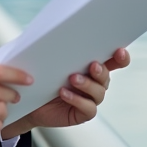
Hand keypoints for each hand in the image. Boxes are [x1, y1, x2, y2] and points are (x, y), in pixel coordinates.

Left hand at [1, 47, 129, 138]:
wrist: (26, 99)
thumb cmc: (39, 74)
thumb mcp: (45, 56)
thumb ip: (51, 46)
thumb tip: (52, 33)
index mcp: (90, 65)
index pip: (113, 60)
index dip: (120, 57)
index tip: (119, 50)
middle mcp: (94, 82)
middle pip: (106, 76)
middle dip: (101, 70)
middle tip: (92, 65)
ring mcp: (89, 98)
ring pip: (99, 92)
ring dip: (88, 84)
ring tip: (72, 78)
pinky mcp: (81, 113)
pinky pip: (88, 108)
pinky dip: (78, 100)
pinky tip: (64, 93)